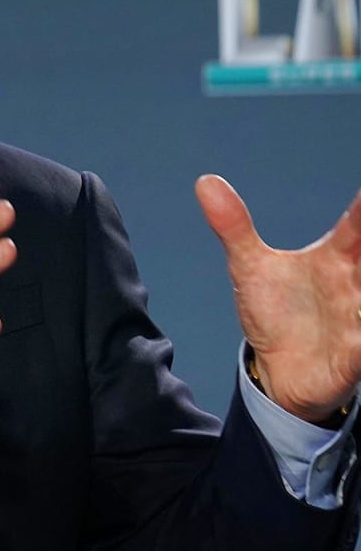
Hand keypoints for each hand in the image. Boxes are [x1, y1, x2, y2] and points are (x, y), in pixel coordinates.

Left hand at [196, 174, 360, 423]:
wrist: (279, 369)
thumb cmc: (276, 311)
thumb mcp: (250, 266)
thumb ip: (234, 225)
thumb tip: (205, 180)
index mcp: (335, 259)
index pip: (356, 226)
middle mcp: (353, 285)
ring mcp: (356, 320)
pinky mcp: (352, 356)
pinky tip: (358, 338)